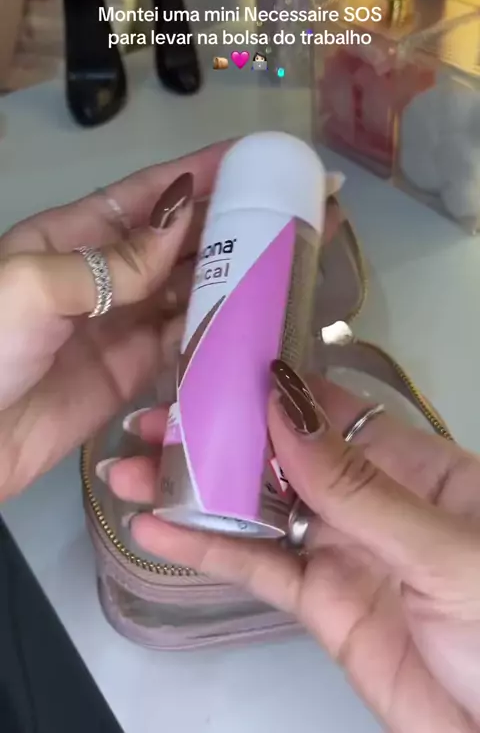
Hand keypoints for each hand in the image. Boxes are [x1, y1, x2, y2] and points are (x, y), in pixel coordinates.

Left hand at [0, 141, 342, 500]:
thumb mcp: (35, 285)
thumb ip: (110, 260)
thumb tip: (181, 222)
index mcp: (71, 237)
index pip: (147, 194)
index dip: (199, 173)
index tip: (254, 158)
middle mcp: (101, 275)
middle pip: (175, 240)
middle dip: (229, 223)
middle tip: (291, 213)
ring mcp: (118, 325)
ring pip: (186, 290)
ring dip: (232, 275)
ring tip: (288, 259)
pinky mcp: (130, 373)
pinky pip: (181, 343)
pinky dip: (216, 331)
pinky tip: (254, 318)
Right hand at [108, 365, 479, 732]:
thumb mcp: (442, 549)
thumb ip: (360, 487)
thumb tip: (283, 408)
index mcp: (414, 467)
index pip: (333, 412)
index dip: (273, 388)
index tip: (210, 369)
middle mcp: (371, 500)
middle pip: (283, 456)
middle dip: (217, 437)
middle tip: (149, 420)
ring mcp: (341, 551)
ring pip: (259, 510)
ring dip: (194, 491)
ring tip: (129, 470)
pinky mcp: (320, 605)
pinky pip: (258, 569)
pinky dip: (205, 550)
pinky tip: (155, 532)